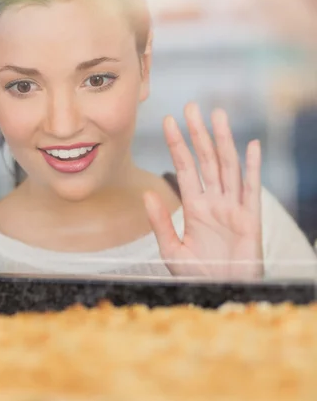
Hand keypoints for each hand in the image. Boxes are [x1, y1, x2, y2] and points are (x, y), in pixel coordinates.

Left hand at [143, 103, 262, 279]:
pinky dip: (253, 167)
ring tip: (217, 115)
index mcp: (195, 207)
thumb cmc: (199, 275)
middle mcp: (214, 201)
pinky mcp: (251, 219)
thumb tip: (146, 194)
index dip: (177, 145)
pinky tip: (252, 145)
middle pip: (206, 160)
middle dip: (198, 133)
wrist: (222, 294)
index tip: (168, 121)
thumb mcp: (172, 251)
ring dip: (223, 140)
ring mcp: (233, 207)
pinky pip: (252, 189)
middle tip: (191, 106)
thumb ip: (160, 222)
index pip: (184, 168)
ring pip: (227, 166)